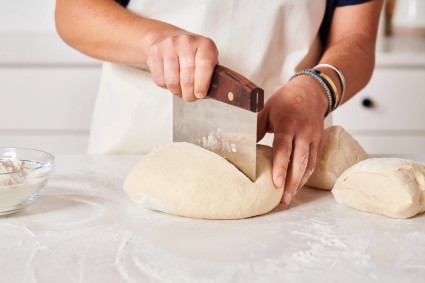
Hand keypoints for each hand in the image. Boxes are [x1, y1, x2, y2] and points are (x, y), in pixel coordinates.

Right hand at [146, 29, 218, 100]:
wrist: (167, 37)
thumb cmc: (191, 53)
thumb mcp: (207, 58)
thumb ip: (211, 74)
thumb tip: (208, 94)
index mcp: (205, 44)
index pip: (204, 65)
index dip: (202, 84)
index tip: (200, 95)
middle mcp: (187, 42)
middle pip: (187, 77)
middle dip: (189, 94)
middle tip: (190, 97)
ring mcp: (169, 46)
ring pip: (172, 81)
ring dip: (177, 91)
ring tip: (180, 91)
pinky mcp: (155, 52)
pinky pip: (160, 80)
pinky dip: (166, 86)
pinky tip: (171, 81)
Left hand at [257, 76, 327, 203]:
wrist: (311, 91)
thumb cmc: (284, 101)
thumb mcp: (266, 109)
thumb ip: (256, 128)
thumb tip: (242, 145)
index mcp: (288, 123)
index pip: (283, 148)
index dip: (280, 167)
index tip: (276, 184)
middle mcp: (303, 132)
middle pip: (299, 161)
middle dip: (291, 182)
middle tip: (282, 199)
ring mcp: (314, 138)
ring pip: (308, 165)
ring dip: (299, 183)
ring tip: (288, 198)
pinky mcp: (319, 143)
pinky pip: (313, 163)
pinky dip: (305, 176)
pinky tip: (296, 186)